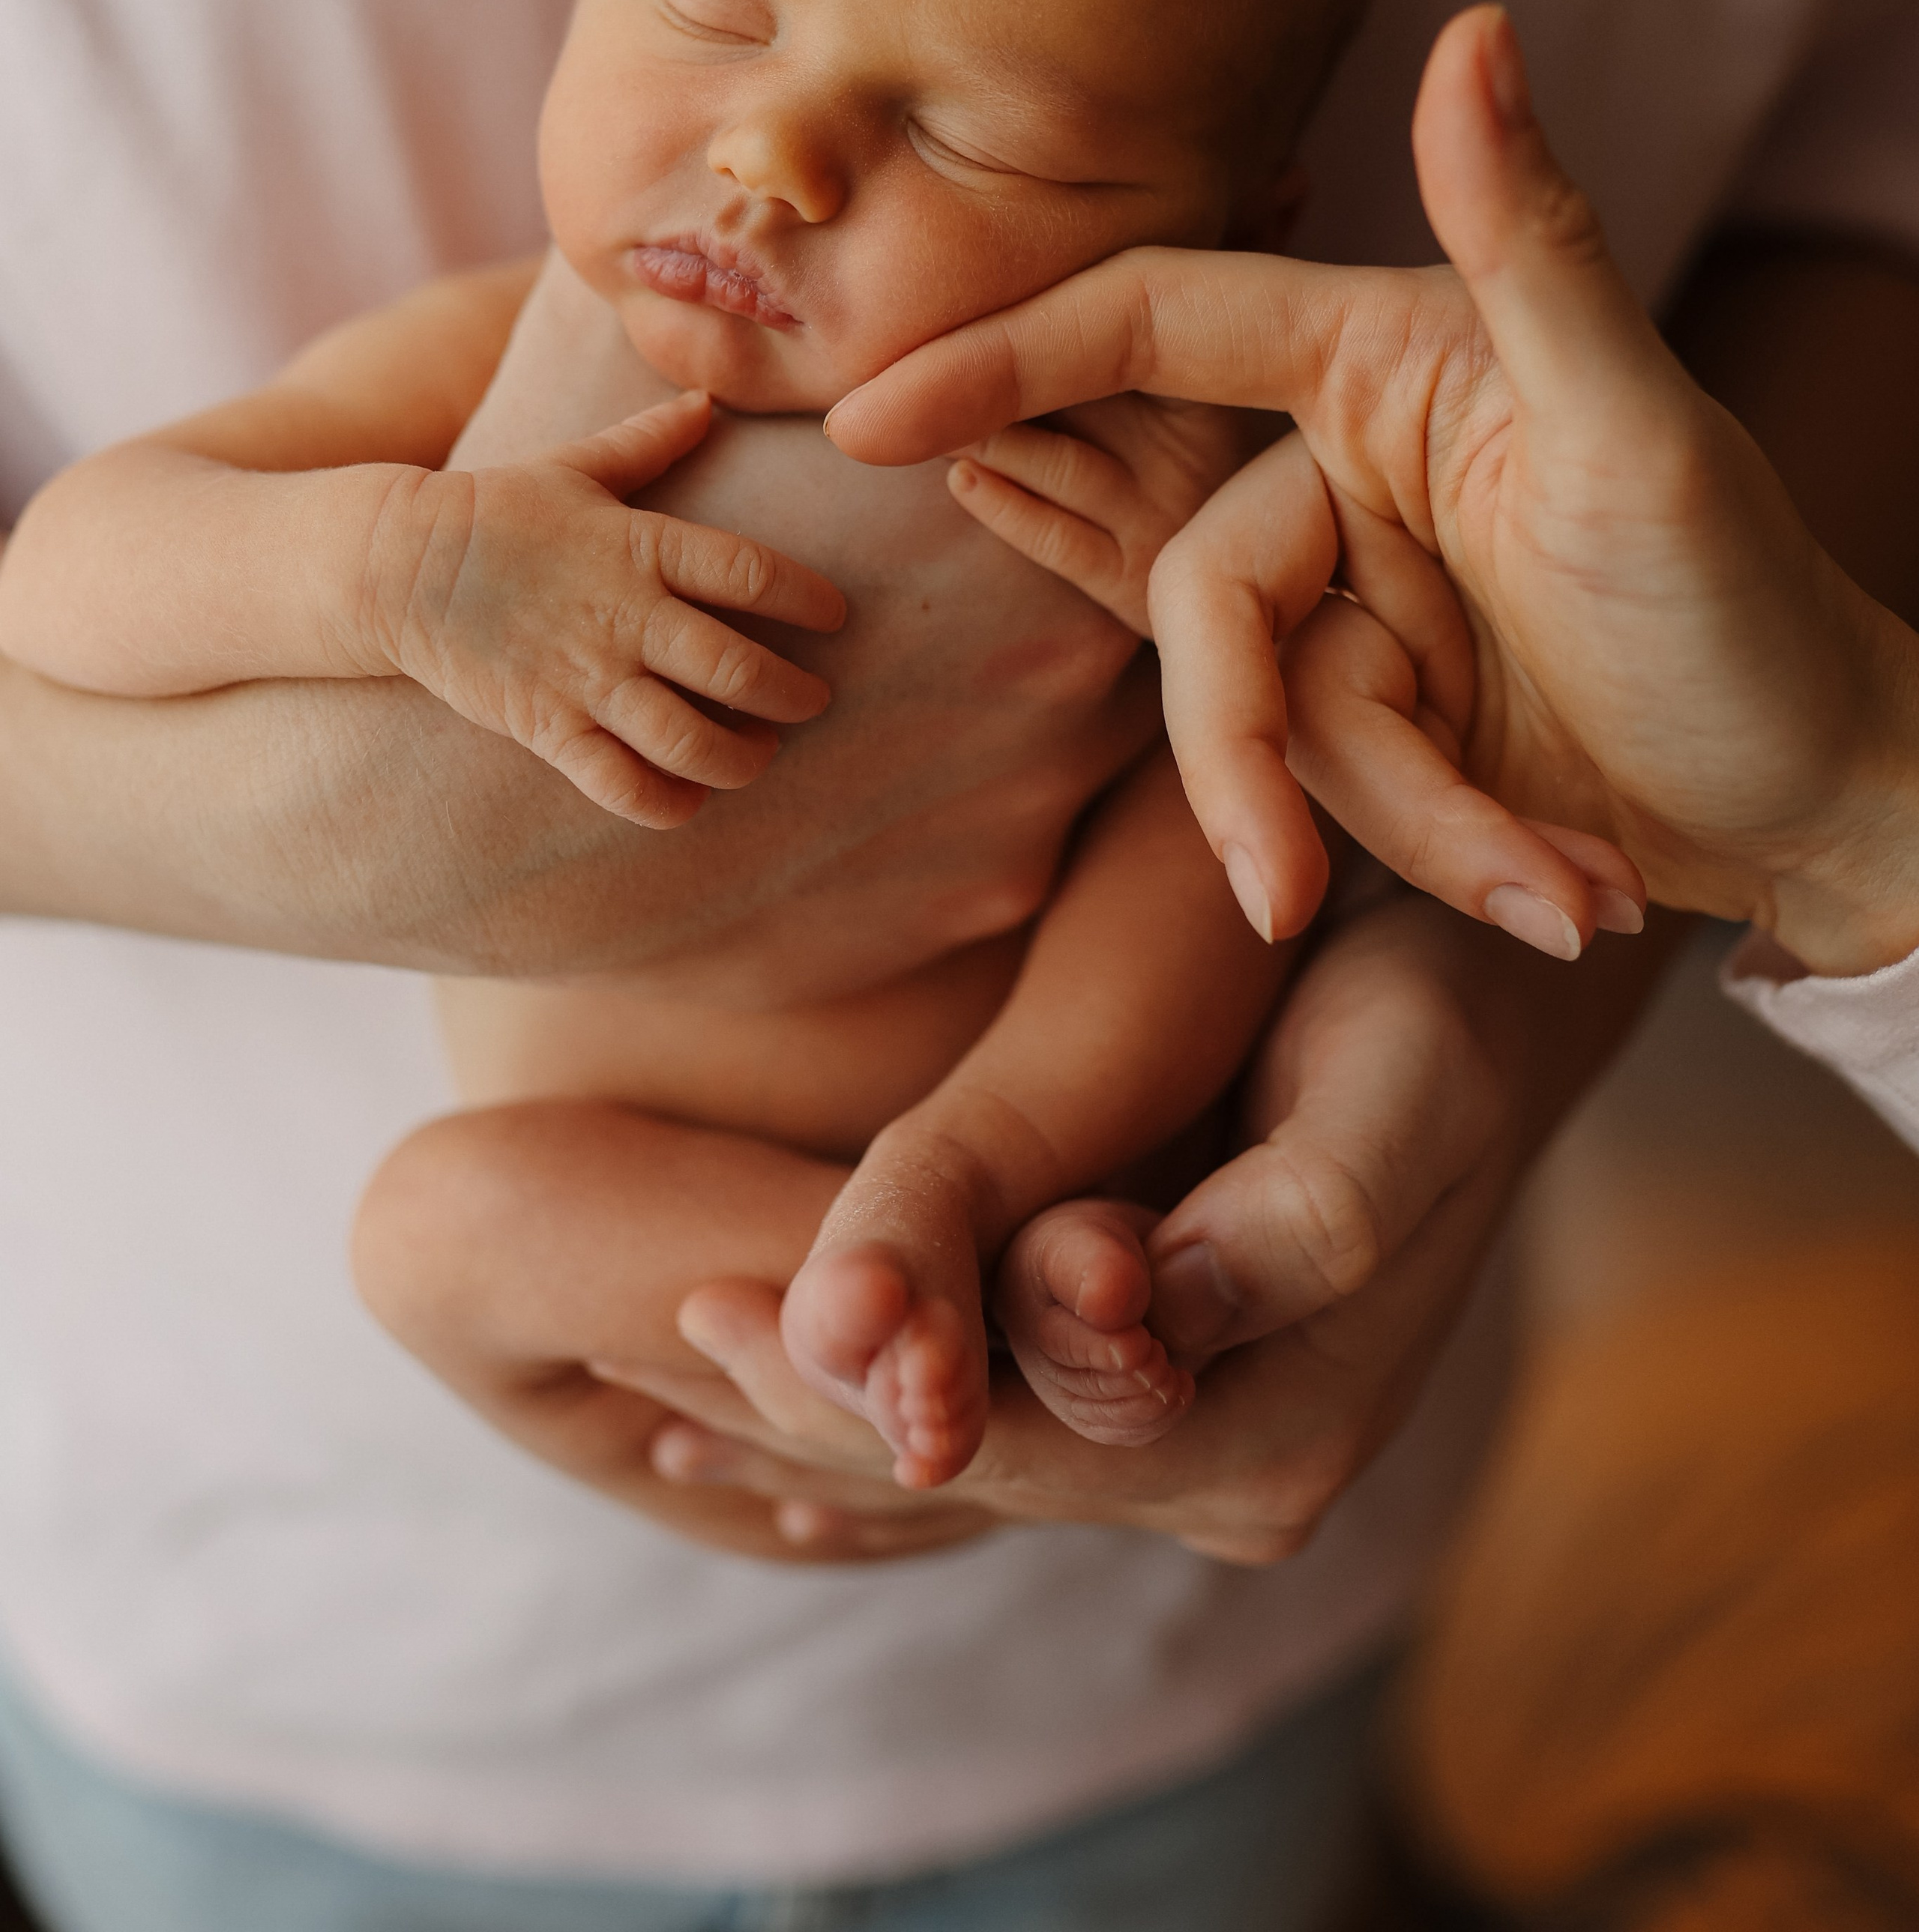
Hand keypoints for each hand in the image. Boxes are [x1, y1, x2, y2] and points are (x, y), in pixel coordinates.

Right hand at [366, 392, 845, 825]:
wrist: (395, 563)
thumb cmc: (496, 508)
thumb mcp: (577, 465)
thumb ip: (648, 440)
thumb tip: (708, 399)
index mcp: (641, 545)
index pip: (752, 574)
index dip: (809, 600)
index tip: (836, 617)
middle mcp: (625, 616)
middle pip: (738, 668)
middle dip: (793, 694)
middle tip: (812, 701)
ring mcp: (586, 676)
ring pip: (689, 739)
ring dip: (742, 757)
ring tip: (759, 753)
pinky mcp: (546, 727)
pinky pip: (621, 784)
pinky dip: (666, 803)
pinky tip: (688, 797)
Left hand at [654, 896, 1661, 1562]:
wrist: (1501, 985)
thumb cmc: (1445, 1004)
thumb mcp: (1403, 1085)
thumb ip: (1306, 1217)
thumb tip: (1150, 1307)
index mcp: (1287, 1421)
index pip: (1028, 1438)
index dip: (861, 1394)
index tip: (707, 1307)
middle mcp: (1245, 1470)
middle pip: (984, 1464)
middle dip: (808, 1419)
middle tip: (640, 1339)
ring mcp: (1211, 1443)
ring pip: (984, 1452)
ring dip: (828, 1425)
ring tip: (661, 1379)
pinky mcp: (1182, 1385)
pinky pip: (1014, 1422)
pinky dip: (897, 1410)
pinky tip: (769, 1420)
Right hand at [827, 6, 1918, 976]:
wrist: (1828, 803)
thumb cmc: (1756, 607)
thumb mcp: (1641, 435)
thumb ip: (1533, 243)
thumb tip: (1474, 25)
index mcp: (1386, 351)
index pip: (1154, 321)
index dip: (1006, 358)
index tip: (865, 416)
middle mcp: (1341, 457)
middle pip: (1195, 580)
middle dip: (1253, 746)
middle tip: (1291, 883)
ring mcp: (1343, 592)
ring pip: (1250, 709)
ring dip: (1399, 820)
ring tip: (1556, 880)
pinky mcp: (1354, 708)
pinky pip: (1296, 774)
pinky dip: (1406, 844)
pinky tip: (1526, 877)